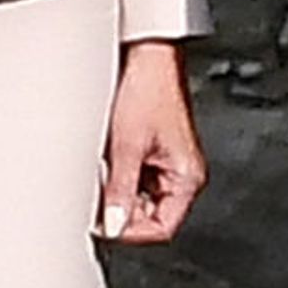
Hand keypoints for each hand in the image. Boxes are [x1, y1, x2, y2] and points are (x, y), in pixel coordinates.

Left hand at [99, 41, 205, 244]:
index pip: (162, 227)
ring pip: (137, 197)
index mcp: (188, 177)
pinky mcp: (152, 153)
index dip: (131, 229)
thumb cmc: (148, 91)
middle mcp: (181, 173)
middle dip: (121, 207)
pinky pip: (133, 178)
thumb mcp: (127, 146)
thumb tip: (113, 225)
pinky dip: (117, 175)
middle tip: (99, 193)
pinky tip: (108, 158)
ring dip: (117, 189)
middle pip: (149, 214)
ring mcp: (166, 164)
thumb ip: (119, 190)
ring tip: (106, 166)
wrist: (145, 58)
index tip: (105, 223)